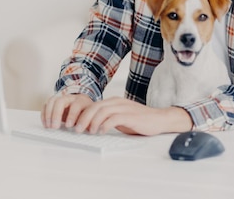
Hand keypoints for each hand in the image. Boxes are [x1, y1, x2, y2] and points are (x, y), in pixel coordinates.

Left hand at [45, 96, 192, 135]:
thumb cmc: (140, 121)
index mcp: (114, 102)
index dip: (82, 115)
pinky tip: (101, 132)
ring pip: (102, 111)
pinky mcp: (130, 115)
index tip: (74, 125)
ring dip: (92, 122)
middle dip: (82, 118)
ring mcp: (124, 107)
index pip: (93, 105)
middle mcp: (117, 102)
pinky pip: (114, 118)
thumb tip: (92, 126)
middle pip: (94, 107)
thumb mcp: (121, 118)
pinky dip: (105, 125)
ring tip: (87, 131)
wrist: (159, 119)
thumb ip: (108, 119)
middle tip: (76, 129)